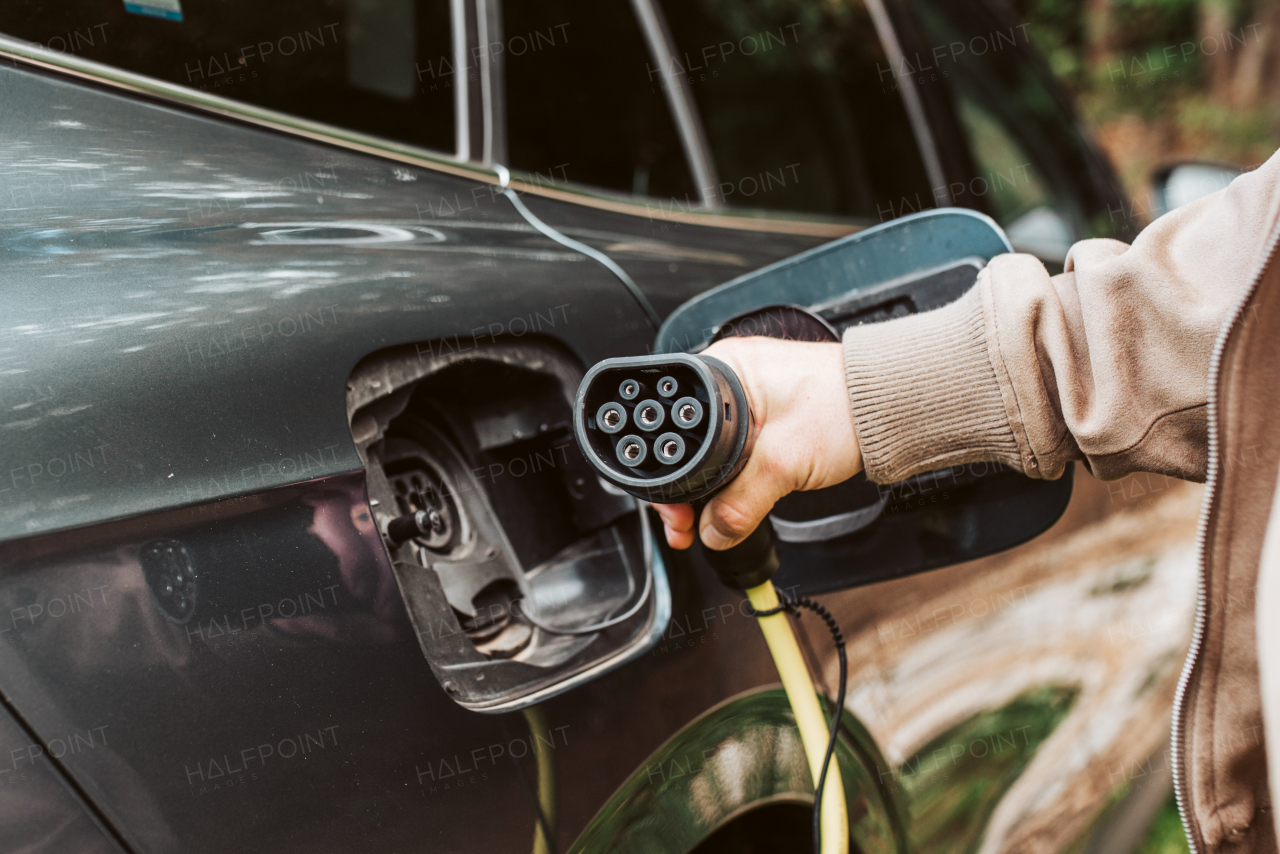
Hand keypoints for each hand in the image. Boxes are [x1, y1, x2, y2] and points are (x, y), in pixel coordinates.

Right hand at [652, 337, 862, 550]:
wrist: (893, 405)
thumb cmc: (846, 407)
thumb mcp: (783, 462)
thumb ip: (741, 503)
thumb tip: (713, 532)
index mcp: (723, 369)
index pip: (676, 427)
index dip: (671, 477)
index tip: (677, 513)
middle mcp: (732, 377)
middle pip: (690, 443)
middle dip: (687, 489)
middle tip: (688, 526)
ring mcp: (752, 396)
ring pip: (714, 451)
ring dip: (711, 487)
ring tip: (710, 519)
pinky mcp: (771, 415)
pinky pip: (737, 450)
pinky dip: (733, 478)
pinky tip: (733, 499)